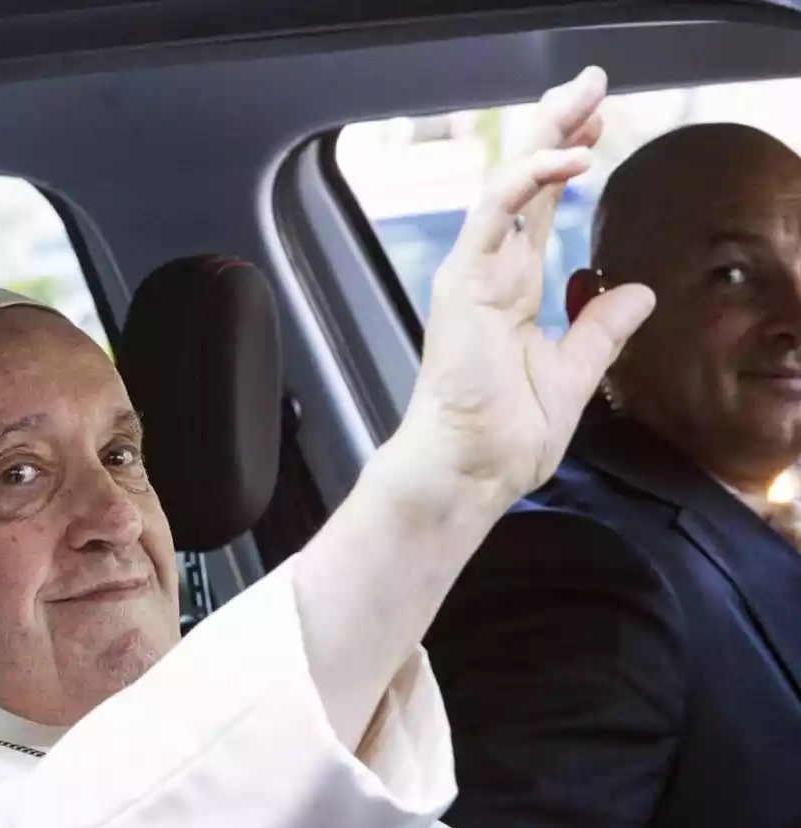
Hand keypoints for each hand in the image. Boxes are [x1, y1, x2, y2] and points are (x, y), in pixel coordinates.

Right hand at [395, 66, 655, 508]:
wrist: (467, 471)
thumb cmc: (503, 438)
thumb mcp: (573, 377)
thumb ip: (600, 331)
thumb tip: (637, 293)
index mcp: (510, 295)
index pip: (539, 213)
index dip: (564, 165)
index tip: (595, 129)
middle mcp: (490, 276)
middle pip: (524, 185)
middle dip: (555, 130)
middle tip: (589, 86)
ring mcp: (472, 276)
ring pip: (507, 184)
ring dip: (545, 136)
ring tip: (583, 95)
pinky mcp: (462, 284)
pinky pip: (493, 214)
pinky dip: (529, 179)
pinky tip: (570, 155)